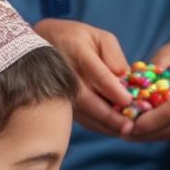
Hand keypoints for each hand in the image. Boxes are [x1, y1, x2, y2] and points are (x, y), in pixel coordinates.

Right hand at [36, 17, 131, 136]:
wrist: (40, 44)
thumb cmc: (77, 39)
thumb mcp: (99, 37)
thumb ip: (114, 55)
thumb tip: (124, 77)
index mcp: (77, 51)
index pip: (97, 74)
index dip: (112, 89)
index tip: (128, 101)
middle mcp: (66, 74)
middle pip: (87, 100)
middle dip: (109, 116)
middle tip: (129, 127)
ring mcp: (60, 91)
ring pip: (82, 114)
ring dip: (104, 126)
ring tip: (125, 131)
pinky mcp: (60, 103)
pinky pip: (79, 118)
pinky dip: (97, 126)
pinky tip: (113, 129)